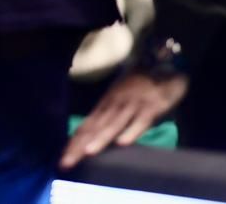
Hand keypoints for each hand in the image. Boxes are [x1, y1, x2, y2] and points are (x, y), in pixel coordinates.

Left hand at [61, 72, 187, 167]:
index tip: (62, 160)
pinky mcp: (151, 107)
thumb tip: (99, 136)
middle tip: (66, 163)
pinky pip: (140, 121)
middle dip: (79, 146)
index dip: (73, 143)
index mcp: (105, 104)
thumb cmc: (140, 84)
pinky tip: (123, 143)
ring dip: (100, 138)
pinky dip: (131, 131)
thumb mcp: (120, 99)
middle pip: (94, 127)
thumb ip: (111, 116)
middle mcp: (113, 104)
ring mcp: (131, 105)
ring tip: (88, 153)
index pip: (85, 126)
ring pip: (113, 124)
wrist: (162, 63)